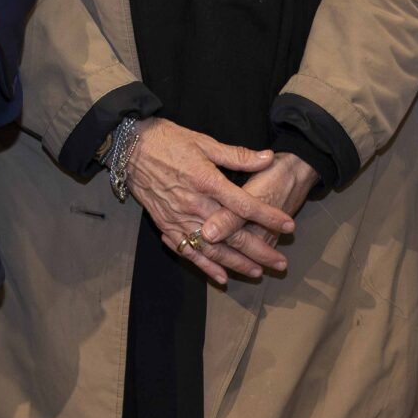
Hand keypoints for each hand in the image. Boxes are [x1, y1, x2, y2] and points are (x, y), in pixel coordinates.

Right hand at [123, 119, 296, 285]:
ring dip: (236, 263)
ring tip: (257, 273)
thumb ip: (237, 155)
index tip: (288, 226)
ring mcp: (178, 218)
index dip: (268, 216)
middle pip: (232, 234)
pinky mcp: (165, 225)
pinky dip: (205, 266)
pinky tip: (220, 276)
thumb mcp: (204, 142)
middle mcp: (194, 204)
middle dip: (259, 251)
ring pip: (212, 248)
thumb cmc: (168, 140)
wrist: (129, 147)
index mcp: (206, 181)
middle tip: (280, 264)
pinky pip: (187, 251)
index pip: (244, 204)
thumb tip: (267, 157)